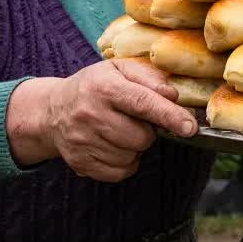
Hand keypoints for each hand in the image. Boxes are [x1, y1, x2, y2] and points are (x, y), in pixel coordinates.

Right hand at [9, 59, 197, 182]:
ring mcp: (82, 142)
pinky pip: (119, 172)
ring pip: (131, 156)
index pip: (143, 103)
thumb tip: (173, 95)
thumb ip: (149, 78)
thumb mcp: (119, 69)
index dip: (169, 116)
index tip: (190, 127)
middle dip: (148, 131)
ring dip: (135, 147)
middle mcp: (90, 114)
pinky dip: (125, 162)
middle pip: (141, 136)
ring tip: (120, 130)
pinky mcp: (80, 162)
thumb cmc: (96, 86)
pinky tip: (115, 146)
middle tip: (135, 120)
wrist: (53, 110)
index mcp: (104, 87)